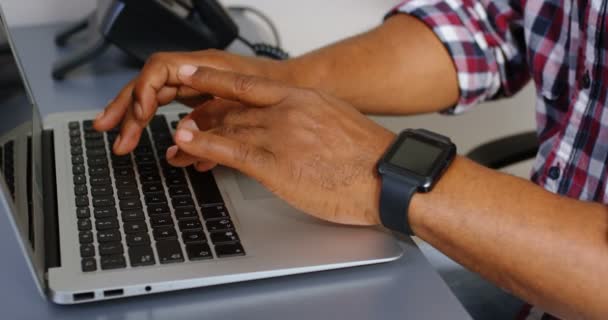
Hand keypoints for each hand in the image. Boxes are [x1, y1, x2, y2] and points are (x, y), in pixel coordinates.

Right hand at [93, 50, 289, 154]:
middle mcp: (201, 75)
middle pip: (152, 86)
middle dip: (126, 107)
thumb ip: (215, 115)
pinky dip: (172, 132)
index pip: (158, 71)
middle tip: (107, 129)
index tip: (137, 117)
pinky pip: (183, 115)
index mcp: (206, 67)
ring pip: (163, 102)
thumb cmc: (281, 88)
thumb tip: (184, 134)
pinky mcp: (213, 105)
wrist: (304, 91)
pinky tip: (169, 150)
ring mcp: (205, 89)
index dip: (142, 93)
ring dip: (141, 121)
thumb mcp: (246, 101)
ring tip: (124, 141)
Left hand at [168, 65, 395, 224]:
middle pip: (232, 108)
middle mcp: (287, 111)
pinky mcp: (277, 165)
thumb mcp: (337, 122)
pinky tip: (188, 144)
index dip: (215, 80)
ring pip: (226, 128)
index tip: (194, 76)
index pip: (248, 85)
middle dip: (203, 116)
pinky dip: (205, 145)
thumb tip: (297, 128)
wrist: (388, 177)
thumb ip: (310, 120)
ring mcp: (280, 136)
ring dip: (196, 134)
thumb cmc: (369, 156)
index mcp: (303, 98)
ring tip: (177, 140)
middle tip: (184, 121)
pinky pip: (232, 151)